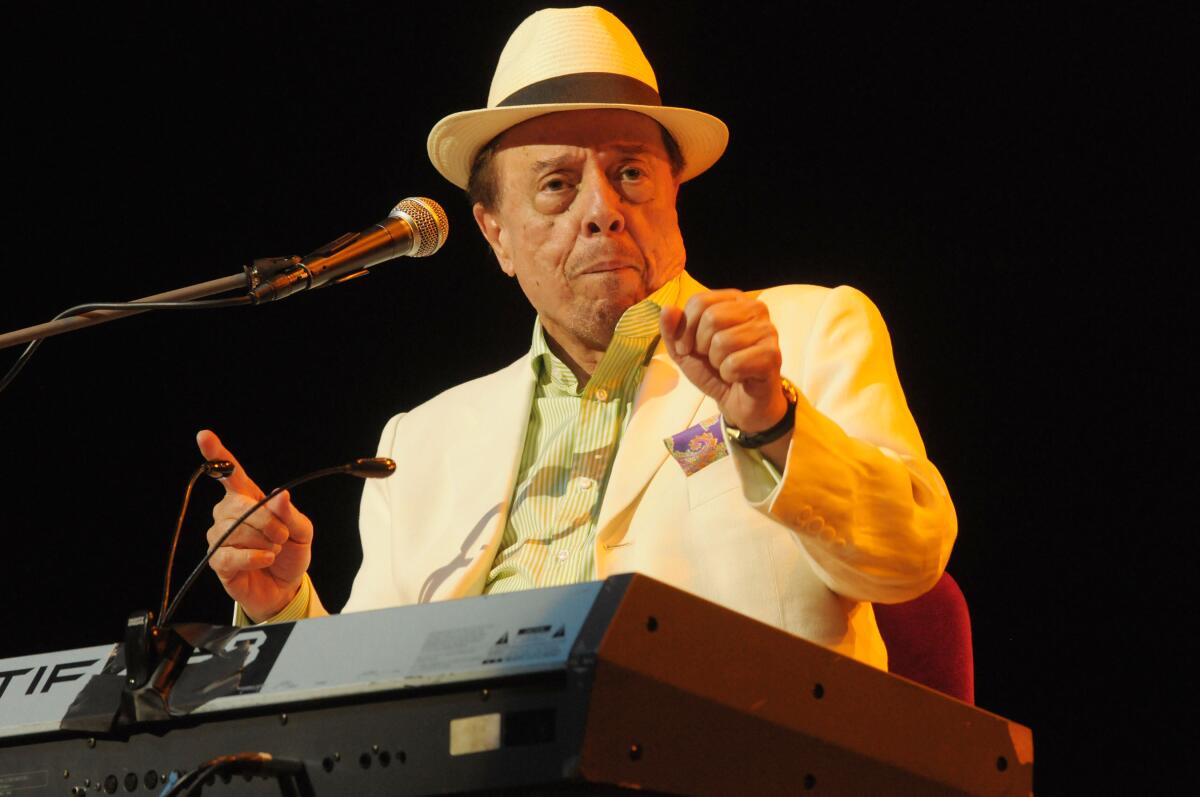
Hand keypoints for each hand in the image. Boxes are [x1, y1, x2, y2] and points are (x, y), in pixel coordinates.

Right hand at [195, 430, 312, 620]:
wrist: (286, 587)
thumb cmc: (291, 552)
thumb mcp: (302, 531)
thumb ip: (291, 514)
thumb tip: (280, 495)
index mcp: (249, 498)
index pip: (230, 474)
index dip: (217, 454)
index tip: (204, 436)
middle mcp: (229, 513)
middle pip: (239, 505)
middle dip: (267, 521)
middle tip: (282, 535)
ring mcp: (220, 536)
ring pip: (236, 531)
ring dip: (264, 542)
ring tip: (273, 550)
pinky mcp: (217, 560)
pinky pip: (231, 554)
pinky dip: (254, 557)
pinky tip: (266, 559)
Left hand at [660, 289, 788, 433]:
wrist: (740, 402)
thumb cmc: (715, 370)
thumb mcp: (685, 350)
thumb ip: (672, 329)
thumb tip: (667, 309)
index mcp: (734, 299)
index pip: (700, 301)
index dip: (685, 328)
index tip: (688, 347)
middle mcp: (755, 308)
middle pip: (711, 318)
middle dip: (701, 346)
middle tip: (711, 359)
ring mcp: (767, 330)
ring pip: (723, 341)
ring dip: (717, 362)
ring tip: (727, 367)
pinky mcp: (772, 355)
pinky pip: (735, 363)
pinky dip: (729, 375)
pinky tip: (739, 376)